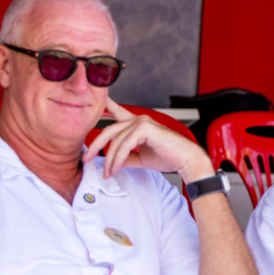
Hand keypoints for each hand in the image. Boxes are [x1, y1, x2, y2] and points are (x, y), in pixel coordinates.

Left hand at [83, 100, 213, 182]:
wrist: (187, 161)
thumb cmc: (170, 158)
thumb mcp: (142, 158)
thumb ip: (128, 157)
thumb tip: (114, 162)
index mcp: (139, 125)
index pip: (119, 112)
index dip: (107, 106)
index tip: (96, 102)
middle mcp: (139, 120)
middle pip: (109, 130)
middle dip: (96, 146)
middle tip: (86, 159)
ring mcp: (142, 122)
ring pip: (116, 140)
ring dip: (109, 159)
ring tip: (108, 172)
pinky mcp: (145, 128)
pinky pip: (125, 144)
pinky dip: (118, 158)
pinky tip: (116, 167)